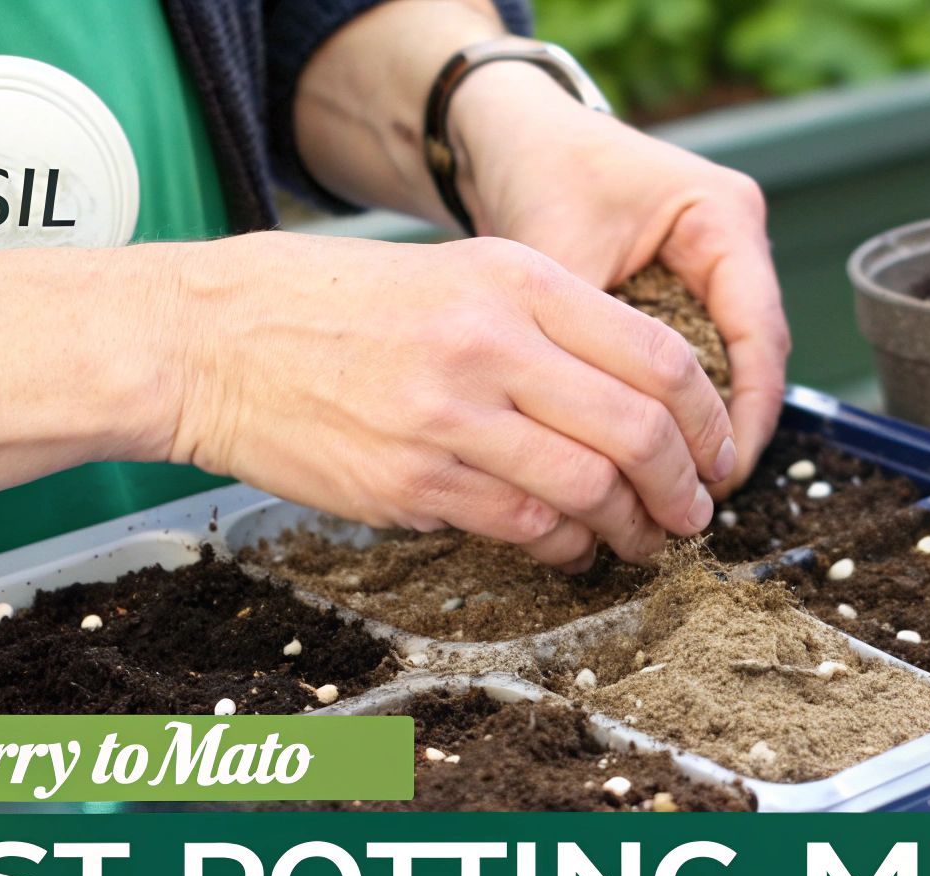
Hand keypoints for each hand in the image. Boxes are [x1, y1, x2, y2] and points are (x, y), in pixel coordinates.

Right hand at [162, 232, 735, 568]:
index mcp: (516, 279)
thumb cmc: (335, 307)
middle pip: (638, 430)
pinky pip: (524, 527)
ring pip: (589, 489)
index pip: (658, 355)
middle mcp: (493, 342)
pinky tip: (569, 546)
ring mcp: (452, 416)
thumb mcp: (456, 274)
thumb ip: (548, 323)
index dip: (707, 418)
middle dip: (684, 487)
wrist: (213, 339)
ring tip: (640, 539)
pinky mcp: (414, 482)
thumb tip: (638, 396)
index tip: (716, 451)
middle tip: (692, 513)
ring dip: (632, 528)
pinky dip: (565, 545)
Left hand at [451, 64, 790, 496]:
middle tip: (697, 499)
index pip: (759, 333)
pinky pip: (693, 357)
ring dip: (703, 426)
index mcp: (725, 216)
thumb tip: (585, 436)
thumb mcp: (559, 252)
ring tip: (676, 489)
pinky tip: (651, 454)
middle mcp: (733, 240)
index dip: (745, 413)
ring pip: (727, 363)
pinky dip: (673, 407)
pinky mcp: (682, 286)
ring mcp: (713, 264)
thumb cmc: (536, 169)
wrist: (508, 133)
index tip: (720, 474)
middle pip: (753, 356)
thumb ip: (582, 337)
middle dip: (727, 432)